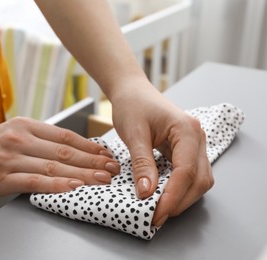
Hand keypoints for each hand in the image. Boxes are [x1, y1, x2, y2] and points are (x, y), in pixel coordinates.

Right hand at [0, 117, 119, 196]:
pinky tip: (74, 186)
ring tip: (102, 179)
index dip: (89, 146)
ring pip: (53, 166)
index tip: (107, 155)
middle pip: (64, 151)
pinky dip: (57, 184)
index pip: (65, 136)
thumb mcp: (15, 133)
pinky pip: (35, 181)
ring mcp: (10, 157)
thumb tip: (74, 149)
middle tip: (113, 169)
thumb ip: (41, 139)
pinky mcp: (2, 177)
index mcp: (26, 125)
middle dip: (93, 161)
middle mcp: (20, 138)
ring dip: (82, 173)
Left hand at [110, 78, 212, 226]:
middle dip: (180, 201)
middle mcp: (196, 137)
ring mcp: (193, 144)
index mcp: (186, 130)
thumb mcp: (133, 133)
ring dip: (181, 197)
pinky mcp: (185, 149)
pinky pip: (189, 174)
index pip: (187, 171)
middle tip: (157, 217)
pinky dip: (178, 188)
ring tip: (159, 210)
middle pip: (200, 179)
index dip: (173, 196)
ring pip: (198, 179)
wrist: (131, 91)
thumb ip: (142, 163)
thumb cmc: (132, 105)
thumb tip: (146, 193)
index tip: (157, 213)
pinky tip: (162, 196)